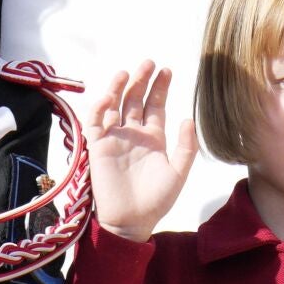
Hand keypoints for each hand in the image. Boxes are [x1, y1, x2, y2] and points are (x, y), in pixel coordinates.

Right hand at [85, 60, 197, 242]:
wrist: (131, 221)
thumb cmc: (156, 200)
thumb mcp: (178, 173)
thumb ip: (185, 147)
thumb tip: (188, 119)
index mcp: (153, 138)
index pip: (155, 106)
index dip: (160, 88)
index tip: (166, 70)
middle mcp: (133, 134)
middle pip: (135, 100)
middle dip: (141, 80)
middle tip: (148, 62)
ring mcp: (115, 138)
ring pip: (115, 105)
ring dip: (119, 88)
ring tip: (127, 72)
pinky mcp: (97, 146)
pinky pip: (95, 121)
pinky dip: (99, 107)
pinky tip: (109, 96)